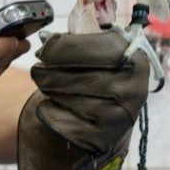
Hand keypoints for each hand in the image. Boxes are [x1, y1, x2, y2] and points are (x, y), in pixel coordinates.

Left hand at [17, 29, 149, 169]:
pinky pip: (65, 123)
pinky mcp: (104, 138)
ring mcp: (120, 116)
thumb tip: (51, 32)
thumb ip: (83, 35)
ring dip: (50, 91)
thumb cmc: (102, 71)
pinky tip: (50, 105)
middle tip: (36, 70)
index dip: (61, 49)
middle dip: (49, 72)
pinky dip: (51, 112)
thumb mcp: (101, 48)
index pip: (91, 50)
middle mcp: (133, 89)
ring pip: (70, 100)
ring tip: (45, 85)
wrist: (113, 110)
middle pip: (78, 77)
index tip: (43, 50)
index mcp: (133, 59)